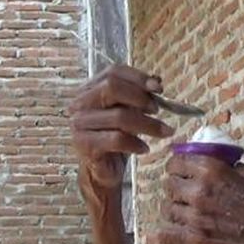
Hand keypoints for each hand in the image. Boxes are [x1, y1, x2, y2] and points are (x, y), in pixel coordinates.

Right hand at [69, 65, 174, 195]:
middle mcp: (80, 103)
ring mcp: (79, 124)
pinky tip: (144, 148)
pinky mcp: (84, 144)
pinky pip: (116, 139)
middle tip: (157, 110)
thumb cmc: (116, 138)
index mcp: (90, 89)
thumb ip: (140, 95)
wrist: (102, 171)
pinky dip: (135, 143)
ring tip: (163, 132)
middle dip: (140, 97)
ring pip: (118, 116)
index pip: (113, 72)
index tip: (158, 88)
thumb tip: (156, 81)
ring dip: (147, 124)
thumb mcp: (130, 112)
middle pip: (111, 87)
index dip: (138, 77)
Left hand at [146, 154, 243, 243]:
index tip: (182, 169)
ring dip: (175, 208)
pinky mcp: (198, 242)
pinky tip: (151, 237)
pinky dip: (157, 237)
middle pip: (169, 185)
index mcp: (213, 171)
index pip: (177, 162)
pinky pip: (166, 237)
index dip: (179, 165)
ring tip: (186, 212)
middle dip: (177, 186)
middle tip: (186, 191)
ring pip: (168, 209)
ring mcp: (196, 219)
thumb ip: (231, 169)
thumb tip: (221, 167)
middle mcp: (199, 192)